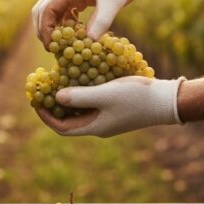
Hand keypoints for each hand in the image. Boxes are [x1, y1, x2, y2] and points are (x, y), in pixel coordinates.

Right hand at [31, 0, 153, 45]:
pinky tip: (76, 35)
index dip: (45, 28)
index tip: (51, 45)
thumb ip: (102, 20)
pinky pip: (66, 12)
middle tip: (52, 49)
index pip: (46, 8)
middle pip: (44, 9)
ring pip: (54, 12)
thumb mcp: (114, 1)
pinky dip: (67, 24)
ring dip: (55, 28)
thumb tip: (89, 41)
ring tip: (64, 46)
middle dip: (45, 29)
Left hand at [36, 76, 184, 136]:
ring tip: (61, 80)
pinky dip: (85, 92)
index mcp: (94, 126)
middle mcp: (100, 125)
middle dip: (55, 105)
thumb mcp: (105, 94)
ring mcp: (110, 118)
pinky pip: (94, 103)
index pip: (62, 127)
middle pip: (70, 119)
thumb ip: (79, 96)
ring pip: (82, 110)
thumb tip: (56, 96)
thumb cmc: (137, 97)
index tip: (36, 100)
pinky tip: (85, 76)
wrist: (167, 100)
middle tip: (45, 88)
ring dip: (70, 97)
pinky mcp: (118, 109)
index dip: (45, 115)